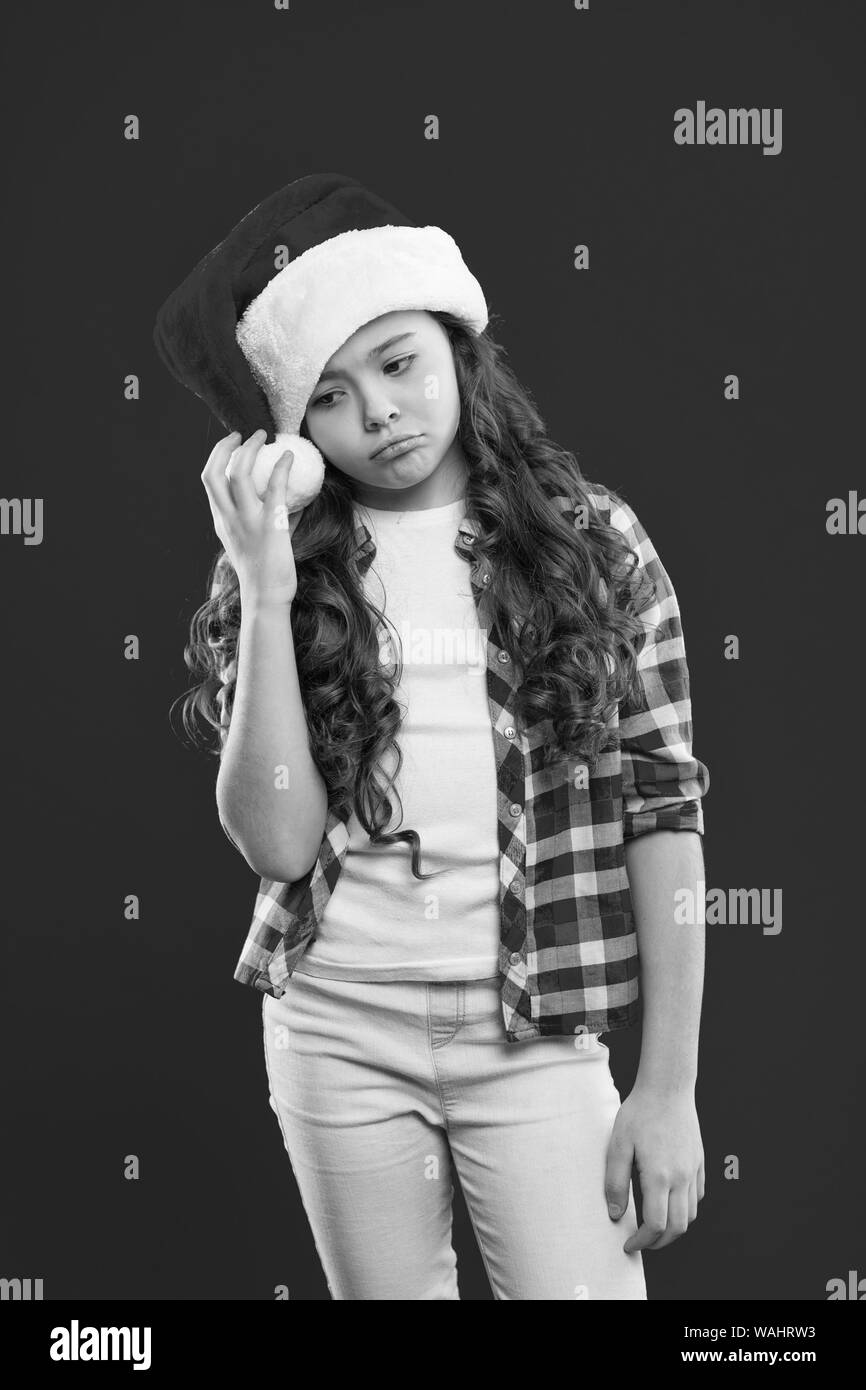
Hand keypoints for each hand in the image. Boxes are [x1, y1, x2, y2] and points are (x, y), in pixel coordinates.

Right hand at [200, 429, 304, 605]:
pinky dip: (281, 467)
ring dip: (250, 449)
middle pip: (213, 472)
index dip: (217, 457)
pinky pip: (274, 487)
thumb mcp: (252, 541)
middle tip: (241, 434)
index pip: (209, 481)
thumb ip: (265, 519)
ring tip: (263, 437)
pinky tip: (289, 456)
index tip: (230, 445)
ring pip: (238, 474)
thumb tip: (294, 502)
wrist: (267, 597)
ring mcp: (247, 520)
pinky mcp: (270, 525)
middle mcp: (228, 518)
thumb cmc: (263, 572)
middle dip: (224, 447)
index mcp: (221, 520)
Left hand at [604, 1083, 704, 1252]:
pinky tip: (670, 1203)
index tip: (628, 1244)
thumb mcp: (618, 1144)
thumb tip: (617, 1214)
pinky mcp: (699, 1162)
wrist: (668, 1087)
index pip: (656, 1224)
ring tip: (654, 1226)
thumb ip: (616, 1181)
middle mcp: (681, 1177)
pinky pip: (698, 1196)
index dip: (642, 1241)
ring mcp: (693, 1170)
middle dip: (659, 1242)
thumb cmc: (639, 1113)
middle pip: (678, 1227)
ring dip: (674, 1228)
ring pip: (691, 1214)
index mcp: (659, 1176)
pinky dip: (686, 1208)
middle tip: (641, 1242)